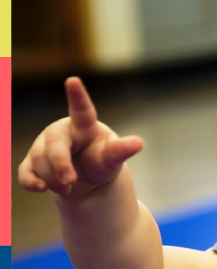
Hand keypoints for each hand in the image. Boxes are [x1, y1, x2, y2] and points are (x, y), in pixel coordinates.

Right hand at [18, 77, 143, 198]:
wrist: (86, 179)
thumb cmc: (101, 160)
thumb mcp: (112, 157)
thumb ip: (121, 150)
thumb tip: (139, 143)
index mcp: (83, 126)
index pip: (82, 110)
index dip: (77, 96)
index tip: (74, 80)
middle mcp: (60, 131)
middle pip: (55, 144)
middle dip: (60, 164)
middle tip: (70, 180)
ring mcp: (43, 145)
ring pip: (40, 161)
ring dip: (54, 179)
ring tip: (70, 187)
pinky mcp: (32, 162)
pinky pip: (25, 171)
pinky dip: (31, 181)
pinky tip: (41, 188)